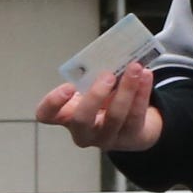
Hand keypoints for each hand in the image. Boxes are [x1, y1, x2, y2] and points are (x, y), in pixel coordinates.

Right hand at [36, 63, 164, 152]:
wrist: (132, 126)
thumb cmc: (105, 103)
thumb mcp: (93, 89)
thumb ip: (94, 76)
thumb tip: (110, 54)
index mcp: (66, 116)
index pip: (46, 115)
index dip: (53, 102)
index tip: (68, 86)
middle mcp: (83, 132)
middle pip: (82, 119)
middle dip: (95, 96)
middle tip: (108, 75)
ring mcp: (106, 139)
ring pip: (115, 117)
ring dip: (126, 89)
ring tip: (135, 67)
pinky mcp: (130, 138)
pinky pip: (136, 115)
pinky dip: (142, 93)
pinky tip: (146, 76)